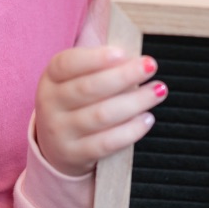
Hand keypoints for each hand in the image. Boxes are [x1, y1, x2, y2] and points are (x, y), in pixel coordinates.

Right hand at [34, 45, 165, 175]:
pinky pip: (106, 143)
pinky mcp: (75, 154)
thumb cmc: (79, 103)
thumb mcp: (79, 80)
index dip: (95, 58)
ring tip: (158, 91)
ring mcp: (60, 132)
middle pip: (88, 88)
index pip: (67, 64)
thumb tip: (135, 60)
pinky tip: (147, 119)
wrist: (59, 147)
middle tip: (151, 66)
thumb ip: (103, 67)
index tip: (123, 53)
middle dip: (124, 76)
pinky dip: (130, 130)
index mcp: (51, 78)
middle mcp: (50, 104)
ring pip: (101, 115)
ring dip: (135, 101)